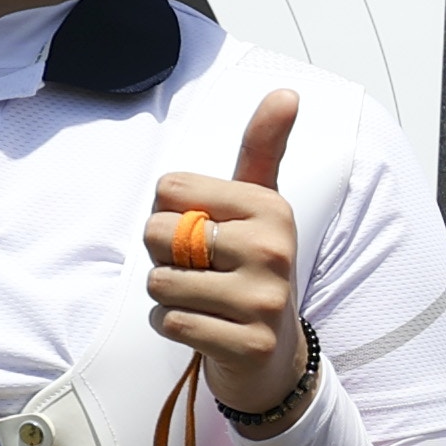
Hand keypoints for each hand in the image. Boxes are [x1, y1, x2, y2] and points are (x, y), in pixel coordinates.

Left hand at [148, 90, 309, 417]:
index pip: (169, 190)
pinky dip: (173, 327)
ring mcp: (263, 300)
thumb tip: (287, 92)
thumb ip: (263, 148)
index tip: (205, 234)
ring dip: (167, 296)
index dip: (171, 214)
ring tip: (204, 300)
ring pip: (159, 283)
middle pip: (158, 233)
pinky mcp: (248, 344)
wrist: (274, 352)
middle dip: (163, 256)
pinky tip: (204, 327)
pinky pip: (171, 323)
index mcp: (270, 207)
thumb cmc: (252, 267)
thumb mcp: (259, 204)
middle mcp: (272, 249)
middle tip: (200, 271)